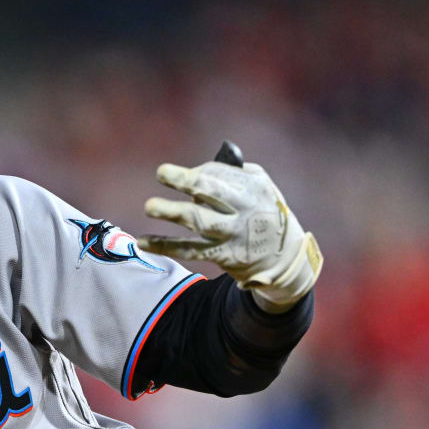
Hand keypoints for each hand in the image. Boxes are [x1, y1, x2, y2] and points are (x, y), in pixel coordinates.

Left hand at [139, 160, 322, 311]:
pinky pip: (190, 250)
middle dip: (184, 180)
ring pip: (198, 221)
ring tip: (150, 206)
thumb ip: (236, 175)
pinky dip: (165, 245)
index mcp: (253, 188)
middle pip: (210, 191)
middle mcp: (244, 210)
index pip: (219, 174)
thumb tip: (200, 171)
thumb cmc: (265, 213)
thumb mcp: (262, 188)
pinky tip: (144, 241)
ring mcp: (232, 234)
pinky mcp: (222, 255)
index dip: (196, 173)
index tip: (180, 177)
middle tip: (161, 172)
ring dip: (172, 212)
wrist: (284, 257)